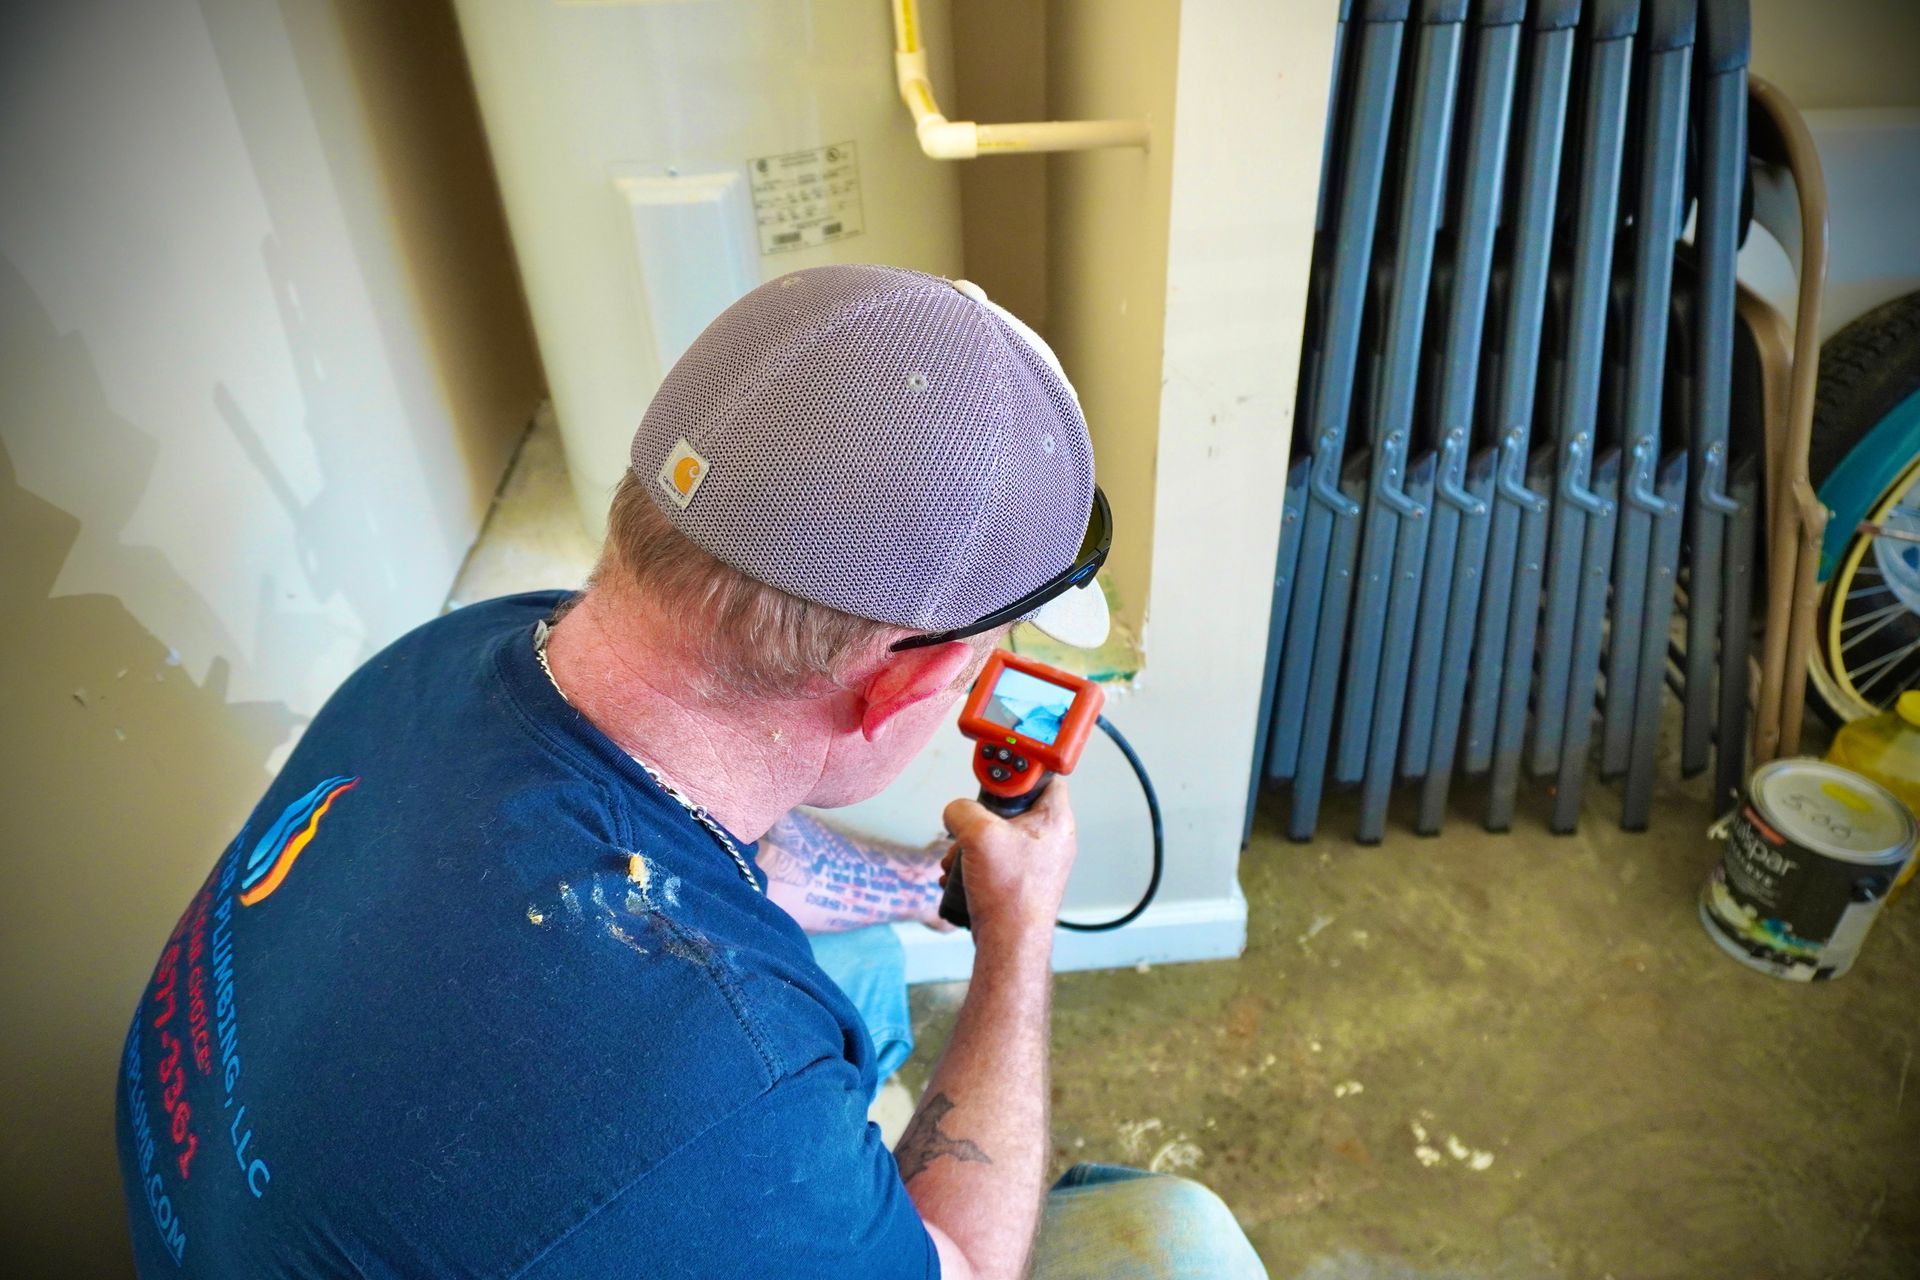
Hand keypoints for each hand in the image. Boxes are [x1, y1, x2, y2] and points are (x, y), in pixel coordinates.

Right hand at [940, 781, 1078, 946]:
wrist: (1010, 943)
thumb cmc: (1010, 894)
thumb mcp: (978, 835)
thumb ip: (962, 810)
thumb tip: (956, 812)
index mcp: (1055, 820)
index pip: (1045, 776)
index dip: (1020, 769)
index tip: (996, 771)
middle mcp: (1052, 838)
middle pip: (1013, 807)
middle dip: (981, 815)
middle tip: (969, 823)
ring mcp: (1038, 861)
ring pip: (999, 835)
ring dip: (971, 844)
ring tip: (959, 858)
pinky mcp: (1022, 880)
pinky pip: (996, 859)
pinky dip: (975, 863)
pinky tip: (961, 876)